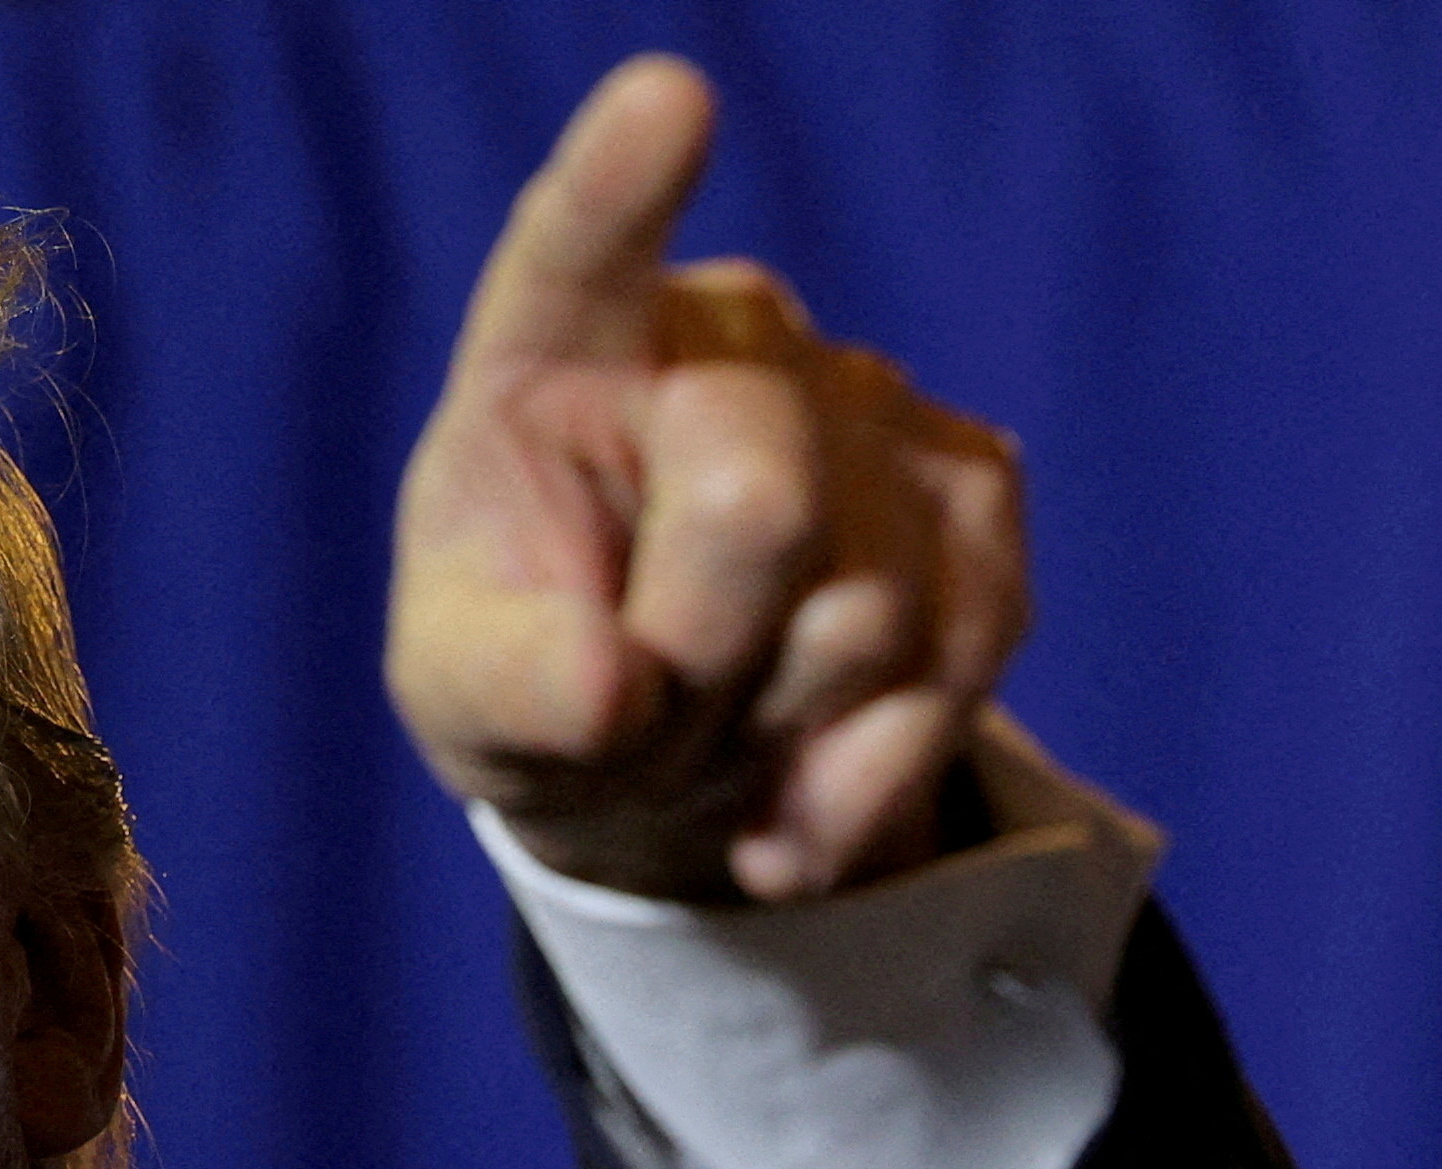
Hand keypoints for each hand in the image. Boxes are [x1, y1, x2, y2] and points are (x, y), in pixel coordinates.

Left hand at [387, 55, 1026, 902]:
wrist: (662, 752)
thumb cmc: (535, 678)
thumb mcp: (464, 698)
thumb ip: (509, 685)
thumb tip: (613, 689)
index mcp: (556, 349)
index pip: (578, 251)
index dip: (623, 181)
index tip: (665, 98)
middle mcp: (725, 341)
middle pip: (759, 503)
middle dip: (698, 652)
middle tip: (640, 702)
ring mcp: (866, 402)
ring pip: (866, 611)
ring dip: (775, 728)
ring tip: (709, 730)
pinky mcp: (977, 494)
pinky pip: (957, 662)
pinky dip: (864, 775)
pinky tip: (792, 796)